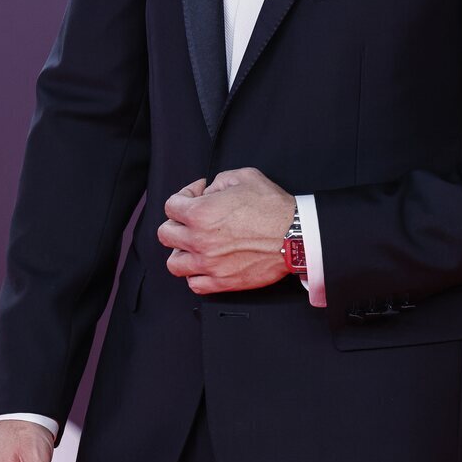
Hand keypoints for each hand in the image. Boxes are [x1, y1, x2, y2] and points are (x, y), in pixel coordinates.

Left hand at [158, 166, 293, 294]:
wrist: (296, 236)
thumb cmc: (273, 208)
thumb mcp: (244, 177)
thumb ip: (219, 180)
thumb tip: (209, 190)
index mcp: (201, 212)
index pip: (171, 205)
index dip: (184, 195)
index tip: (197, 195)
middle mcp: (199, 240)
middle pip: (166, 234)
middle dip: (177, 222)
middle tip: (191, 219)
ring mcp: (209, 264)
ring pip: (174, 263)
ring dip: (181, 251)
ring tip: (193, 245)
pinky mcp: (222, 282)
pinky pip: (194, 284)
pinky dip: (195, 275)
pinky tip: (205, 264)